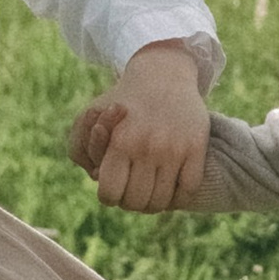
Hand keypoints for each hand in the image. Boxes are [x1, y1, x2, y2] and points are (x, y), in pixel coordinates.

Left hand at [71, 41, 208, 214]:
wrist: (163, 75)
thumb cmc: (122, 100)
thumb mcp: (91, 116)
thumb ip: (83, 149)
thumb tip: (95, 177)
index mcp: (120, 142)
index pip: (110, 194)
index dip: (110, 198)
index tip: (114, 191)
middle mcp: (146, 148)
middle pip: (136, 202)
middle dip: (131, 202)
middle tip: (133, 193)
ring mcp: (173, 150)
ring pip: (162, 201)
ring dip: (154, 204)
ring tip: (151, 194)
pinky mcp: (196, 149)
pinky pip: (188, 191)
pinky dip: (178, 197)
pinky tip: (171, 189)